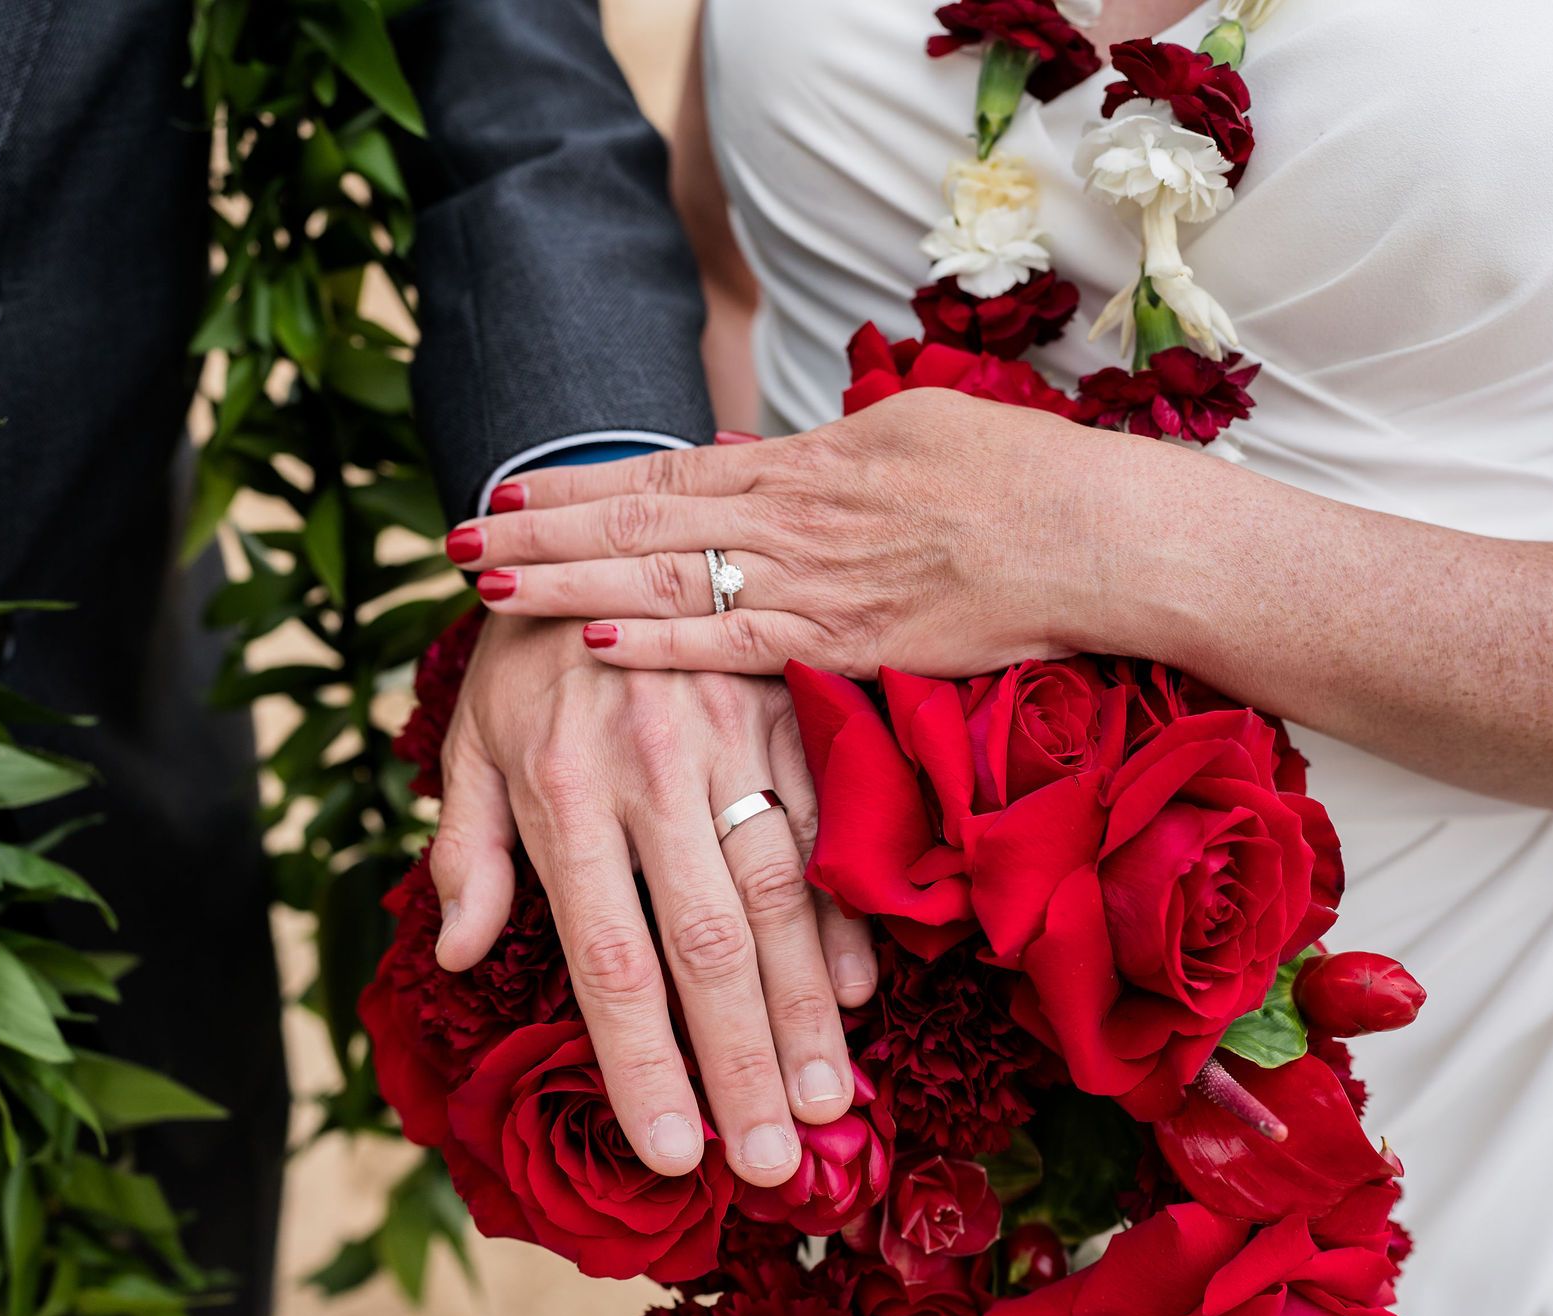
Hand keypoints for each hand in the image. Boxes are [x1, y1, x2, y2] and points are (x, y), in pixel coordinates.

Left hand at [432, 615, 876, 1185]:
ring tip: (828, 1103)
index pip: (608, 957)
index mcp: (560, 791)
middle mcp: (647, 772)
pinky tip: (860, 989)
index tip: (674, 1152)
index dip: (643, 1062)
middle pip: (704, 945)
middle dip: (741, 1062)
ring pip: (779, 893)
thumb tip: (454, 953)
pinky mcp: (787, 709)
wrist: (598, 515)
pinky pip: (826, 821)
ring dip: (807, 1008)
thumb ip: (469, 849)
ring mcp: (728, 738)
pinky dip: (845, 909)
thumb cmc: (525, 659)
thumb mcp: (471, 742)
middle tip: (771, 1164)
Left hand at [452, 389, 1119, 677]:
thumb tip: (747, 464)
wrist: (1100, 537)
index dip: (576, 485)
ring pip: (668, 581)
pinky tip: (597, 646)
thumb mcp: (908, 432)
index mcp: (805, 463)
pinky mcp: (849, 645)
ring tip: (491, 585)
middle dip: (541, 532)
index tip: (504, 490)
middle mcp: (793, 516)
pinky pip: (740, 646)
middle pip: (640, 522)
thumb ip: (816, 458)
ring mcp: (816, 582)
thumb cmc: (1019, 476)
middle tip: (452, 537)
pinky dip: (666, 646)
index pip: (663, 472)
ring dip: (571, 585)